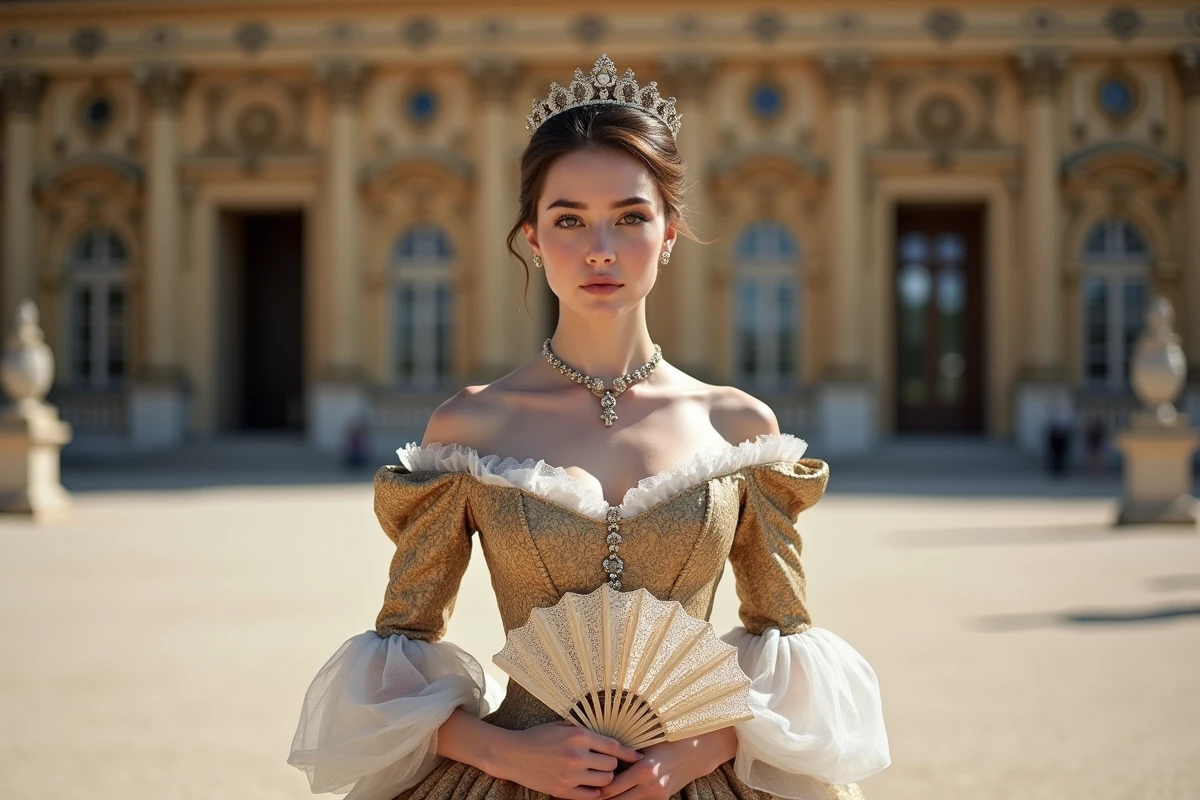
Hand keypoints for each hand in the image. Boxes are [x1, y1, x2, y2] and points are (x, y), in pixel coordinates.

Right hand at [491, 720, 643, 799]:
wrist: (514, 755)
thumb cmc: (539, 737)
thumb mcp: (562, 725)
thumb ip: (585, 731)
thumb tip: (607, 736)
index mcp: (579, 736)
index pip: (613, 746)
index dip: (629, 753)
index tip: (639, 757)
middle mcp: (578, 756)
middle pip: (611, 765)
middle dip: (612, 765)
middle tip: (607, 763)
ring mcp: (571, 775)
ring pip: (605, 782)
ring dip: (605, 778)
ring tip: (599, 774)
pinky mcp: (564, 791)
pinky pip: (591, 796)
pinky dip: (595, 792)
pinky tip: (591, 786)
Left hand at [596, 728, 737, 799]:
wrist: (696, 751)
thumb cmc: (667, 739)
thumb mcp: (645, 741)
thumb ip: (624, 751)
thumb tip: (597, 752)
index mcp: (644, 771)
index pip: (611, 787)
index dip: (595, 787)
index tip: (583, 781)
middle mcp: (650, 787)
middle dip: (600, 797)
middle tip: (584, 791)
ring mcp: (657, 796)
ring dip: (612, 799)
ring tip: (597, 793)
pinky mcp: (662, 799)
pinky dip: (626, 798)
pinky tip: (617, 793)